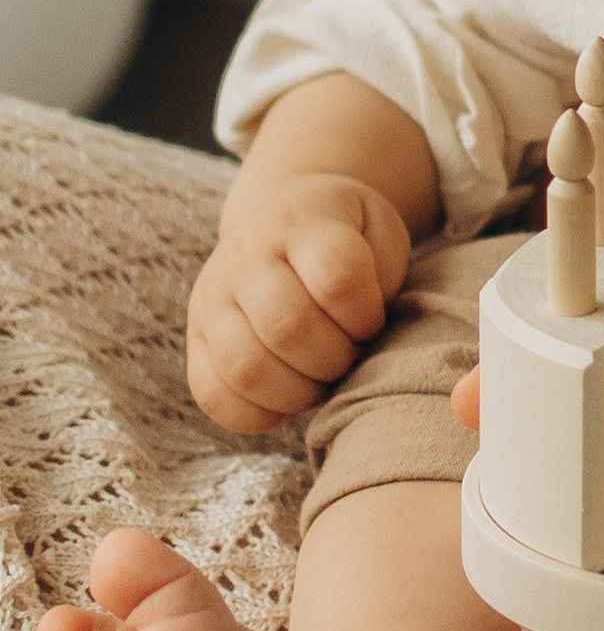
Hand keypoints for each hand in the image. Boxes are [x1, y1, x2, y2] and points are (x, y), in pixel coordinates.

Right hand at [186, 171, 411, 434]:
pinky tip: (285, 399)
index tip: (372, 321)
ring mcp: (212, 300)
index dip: (365, 316)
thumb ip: (382, 277)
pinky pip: (212, 395)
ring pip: (246, 368)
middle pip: (288, 328)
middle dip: (334, 360)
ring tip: (318, 379)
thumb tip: (362, 337)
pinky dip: (256, 414)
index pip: (337, 278)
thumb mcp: (379, 232)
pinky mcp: (195, 339)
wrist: (280, 217)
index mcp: (301, 225)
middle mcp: (245, 259)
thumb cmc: (345, 237)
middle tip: (348, 356)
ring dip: (298, 392)